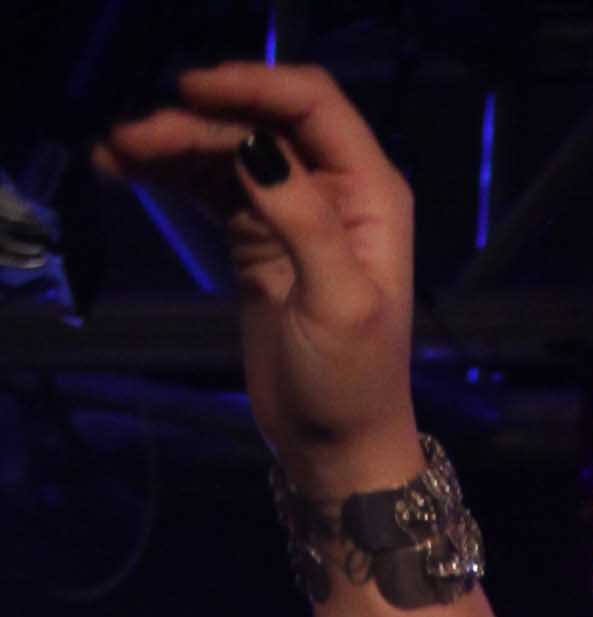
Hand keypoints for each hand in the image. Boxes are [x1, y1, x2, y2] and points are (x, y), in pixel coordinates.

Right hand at [95, 63, 419, 492]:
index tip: (192, 91)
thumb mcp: (337, 302)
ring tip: (117, 151)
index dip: (253, 84)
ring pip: (226, 149)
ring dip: (173, 144)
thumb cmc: (351, 386)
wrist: (337, 451)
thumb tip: (257, 145)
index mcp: (370, 194)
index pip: (313, 106)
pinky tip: (125, 170)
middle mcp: (335, 189)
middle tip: (135, 136)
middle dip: (199, 120)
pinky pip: (209, 185)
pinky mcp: (256, 236)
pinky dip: (170, 174)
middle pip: (259, 121)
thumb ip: (303, 218)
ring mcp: (292, 209)